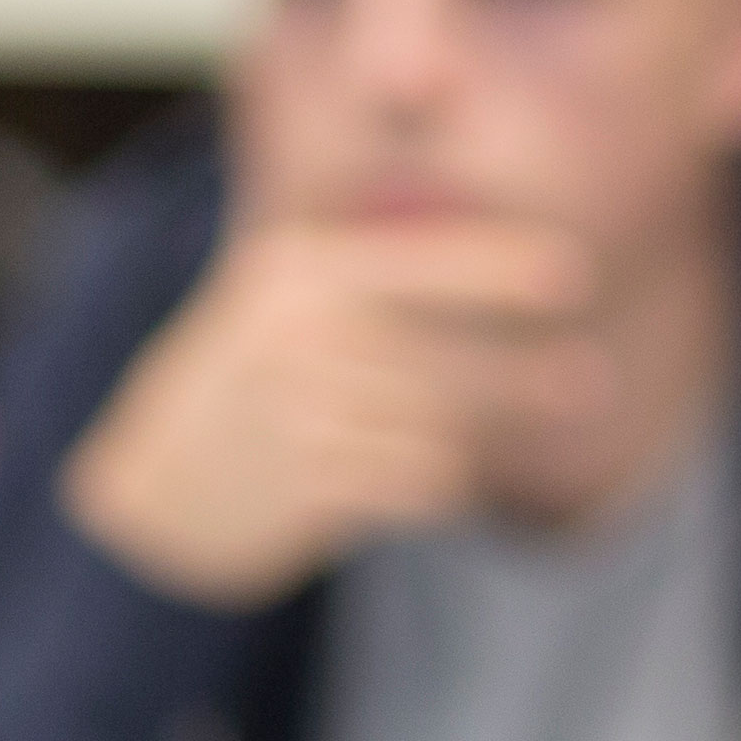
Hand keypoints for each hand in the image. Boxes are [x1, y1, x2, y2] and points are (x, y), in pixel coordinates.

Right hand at [58, 218, 598, 609]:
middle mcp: (301, 332)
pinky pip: (417, 481)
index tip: (573, 276)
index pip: (424, 260)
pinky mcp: (309, 483)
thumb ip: (370, 265)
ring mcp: (302, 411)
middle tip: (589, 385)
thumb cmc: (241, 381)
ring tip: (491, 437)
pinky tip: (444, 477)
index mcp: (300, 266)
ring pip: (439, 426)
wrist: (152, 488)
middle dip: (525, 375)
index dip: (503, 269)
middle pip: (447, 357)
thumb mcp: (278, 295)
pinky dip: (442, 483)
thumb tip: (494, 252)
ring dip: (475, 438)